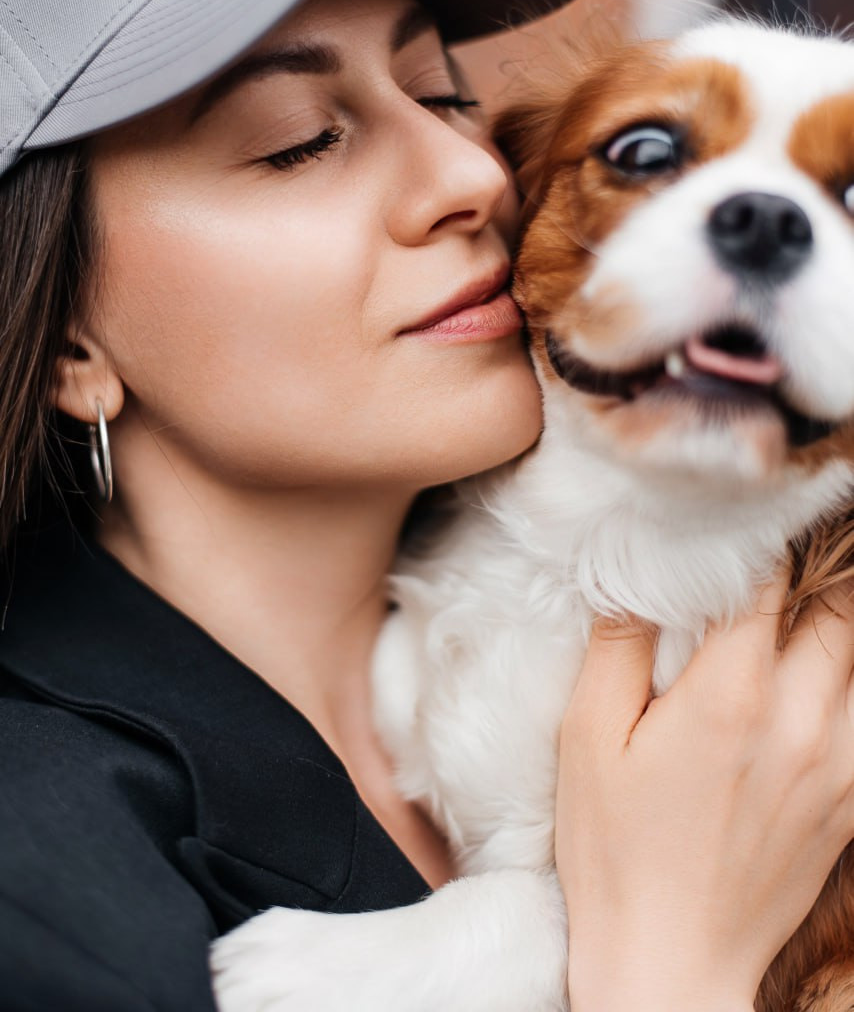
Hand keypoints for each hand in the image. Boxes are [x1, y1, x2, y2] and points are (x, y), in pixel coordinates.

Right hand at [555, 572, 853, 1011]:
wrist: (669, 963)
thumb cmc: (615, 852)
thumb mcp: (589, 739)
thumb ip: (617, 643)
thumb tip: (637, 574)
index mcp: (730, 697)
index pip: (767, 579)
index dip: (756, 538)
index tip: (739, 520)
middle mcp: (799, 722)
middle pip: (839, 607)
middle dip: (813, 569)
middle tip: (780, 557)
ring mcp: (835, 765)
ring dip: (833, 622)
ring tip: (795, 612)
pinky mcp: (850, 802)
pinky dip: (842, 684)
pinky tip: (805, 684)